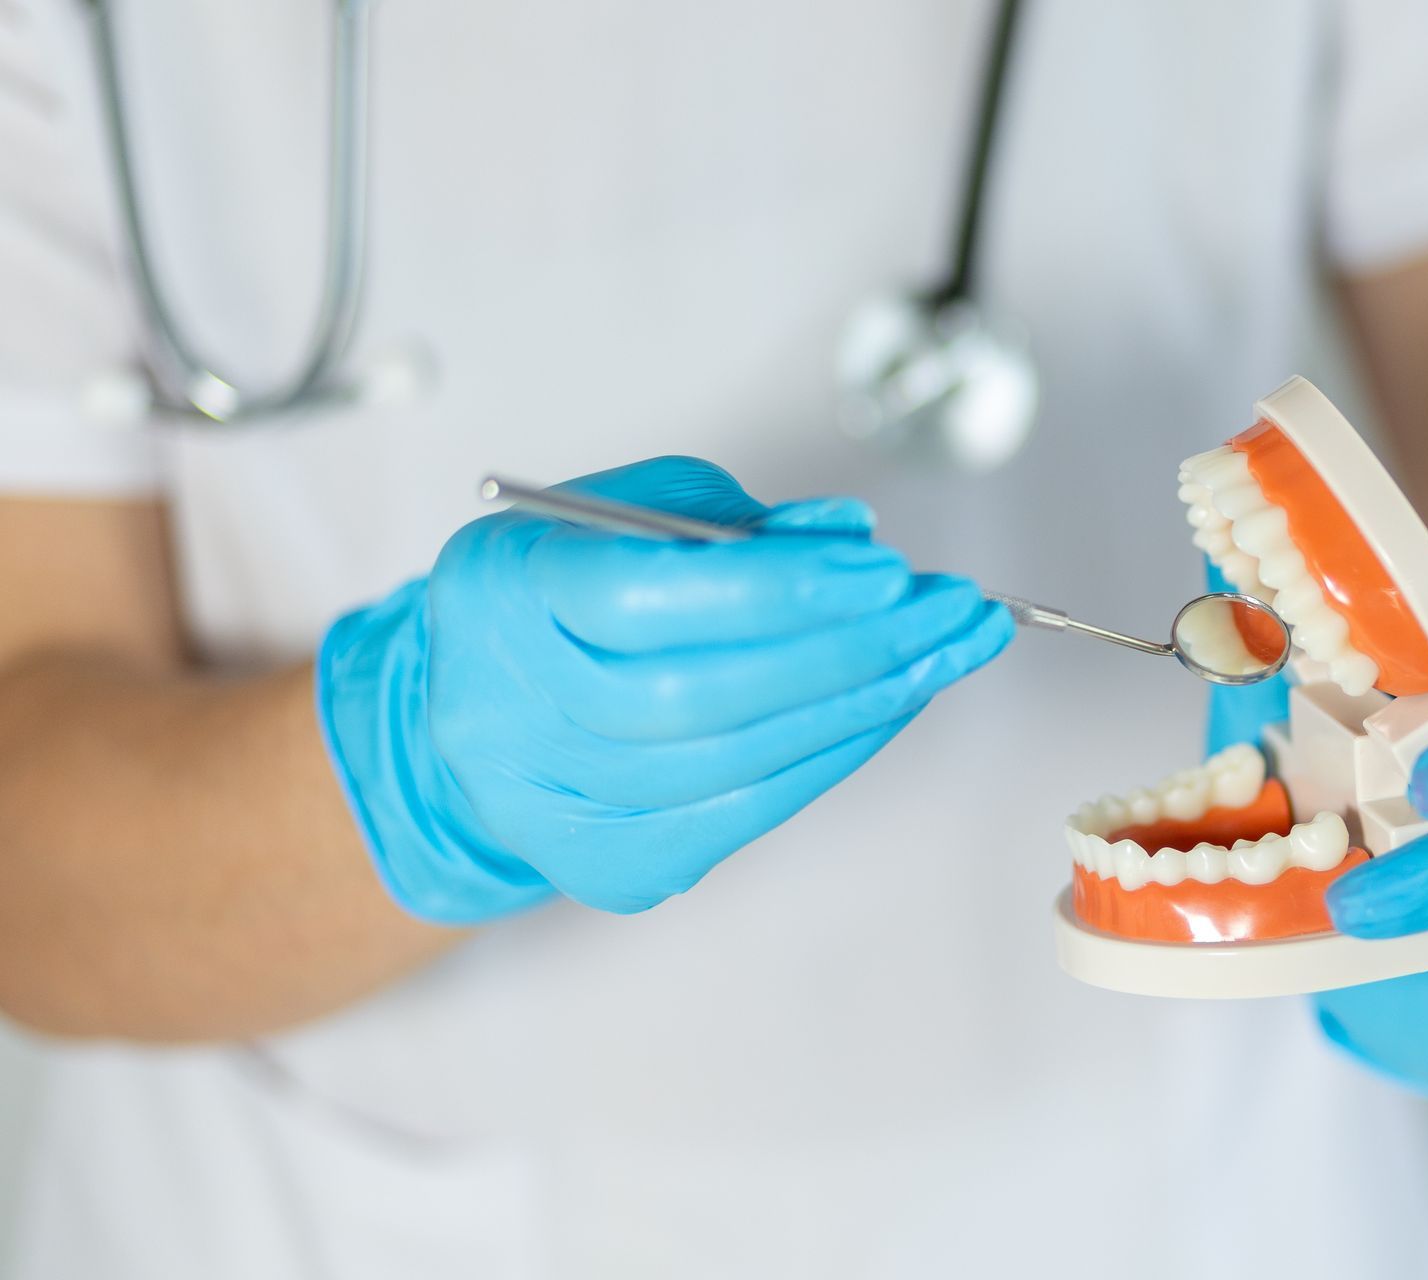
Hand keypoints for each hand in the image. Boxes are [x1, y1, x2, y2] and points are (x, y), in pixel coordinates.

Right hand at [316, 457, 1011, 923]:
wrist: (472, 718)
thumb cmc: (558, 598)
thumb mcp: (621, 516)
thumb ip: (731, 520)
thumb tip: (849, 541)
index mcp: (507, 599)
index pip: (648, 601)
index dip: (779, 589)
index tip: (884, 569)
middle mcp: (516, 712)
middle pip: (707, 694)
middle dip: (854, 649)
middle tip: (952, 611)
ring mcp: (561, 805)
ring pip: (740, 763)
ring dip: (865, 704)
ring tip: (945, 651)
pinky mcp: (614, 864)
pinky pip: (751, 812)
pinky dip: (833, 754)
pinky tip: (891, 707)